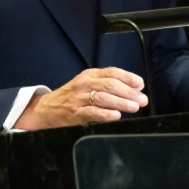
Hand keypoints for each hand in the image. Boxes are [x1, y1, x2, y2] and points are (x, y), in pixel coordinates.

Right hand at [15, 67, 148, 130]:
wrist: (46, 109)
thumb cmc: (72, 97)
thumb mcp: (87, 85)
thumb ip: (107, 85)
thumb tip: (134, 90)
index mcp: (89, 74)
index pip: (112, 72)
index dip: (128, 77)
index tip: (140, 84)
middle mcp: (84, 83)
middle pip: (110, 84)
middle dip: (128, 92)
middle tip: (142, 100)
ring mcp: (79, 98)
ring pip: (103, 97)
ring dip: (121, 102)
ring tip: (134, 107)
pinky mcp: (75, 112)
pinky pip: (92, 112)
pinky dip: (106, 114)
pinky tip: (116, 116)